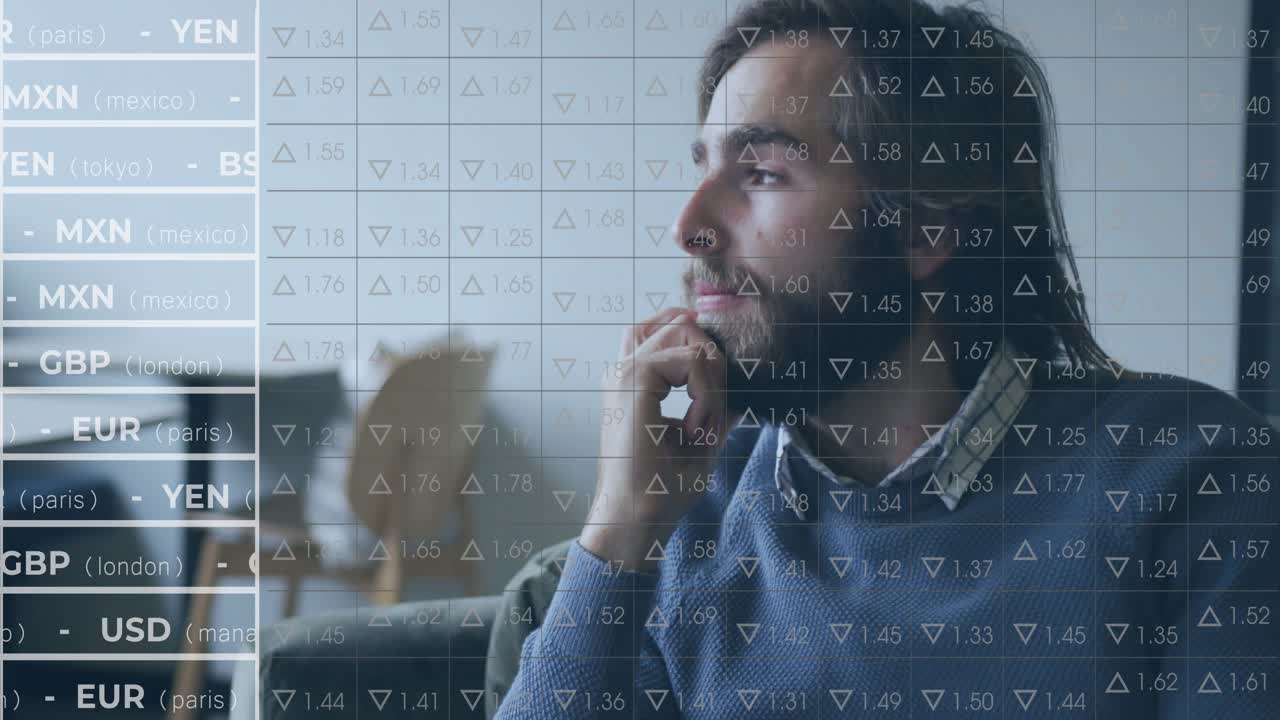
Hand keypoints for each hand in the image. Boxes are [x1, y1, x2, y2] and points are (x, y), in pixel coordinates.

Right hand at [582, 307, 734, 571]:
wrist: (636, 519)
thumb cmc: (660, 488)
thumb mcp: (699, 439)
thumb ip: (715, 407)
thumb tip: (741, 386)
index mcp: (630, 381)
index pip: (665, 329)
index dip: (699, 349)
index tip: (711, 399)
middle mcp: (622, 370)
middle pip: (678, 324)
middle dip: (712, 362)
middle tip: (712, 412)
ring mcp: (624, 372)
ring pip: (688, 337)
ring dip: (711, 384)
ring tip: (701, 425)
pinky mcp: (633, 380)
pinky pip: (692, 362)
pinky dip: (707, 396)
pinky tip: (695, 429)